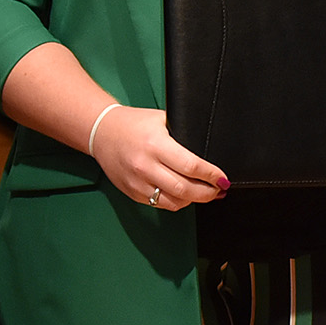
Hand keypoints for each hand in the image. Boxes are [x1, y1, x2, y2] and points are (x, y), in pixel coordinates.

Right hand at [90, 104, 228, 210]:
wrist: (101, 132)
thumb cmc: (133, 123)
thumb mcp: (161, 120)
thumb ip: (182, 134)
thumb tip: (208, 150)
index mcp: (156, 145)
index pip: (191, 166)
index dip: (212, 175)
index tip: (223, 178)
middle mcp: (146, 166)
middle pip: (185, 189)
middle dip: (208, 193)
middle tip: (220, 190)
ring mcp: (138, 183)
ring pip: (174, 202)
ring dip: (194, 200)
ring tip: (206, 194)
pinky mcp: (132, 193)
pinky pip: (160, 204)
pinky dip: (176, 202)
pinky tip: (185, 195)